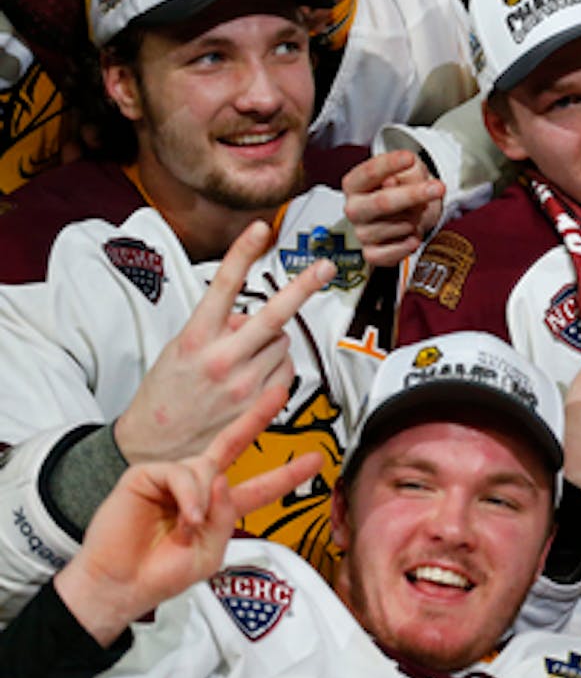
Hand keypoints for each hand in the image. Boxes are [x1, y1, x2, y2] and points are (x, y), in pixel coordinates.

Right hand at [53, 385, 322, 645]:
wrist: (121, 584)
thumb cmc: (161, 574)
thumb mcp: (210, 552)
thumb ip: (226, 516)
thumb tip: (222, 478)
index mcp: (218, 508)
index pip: (259, 486)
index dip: (286, 474)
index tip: (315, 459)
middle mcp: (199, 487)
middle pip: (232, 444)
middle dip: (257, 418)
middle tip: (281, 394)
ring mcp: (173, 479)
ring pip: (207, 469)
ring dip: (203, 501)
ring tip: (188, 526)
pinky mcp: (147, 475)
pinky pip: (182, 473)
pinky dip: (189, 495)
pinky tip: (183, 516)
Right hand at [114, 221, 335, 464]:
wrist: (156, 449)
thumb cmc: (167, 393)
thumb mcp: (180, 349)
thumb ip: (216, 327)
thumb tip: (252, 316)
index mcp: (195, 339)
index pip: (223, 286)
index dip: (242, 253)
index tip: (259, 228)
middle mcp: (222, 359)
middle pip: (275, 315)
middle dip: (304, 287)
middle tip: (326, 265)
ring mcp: (244, 385)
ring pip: (283, 343)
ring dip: (272, 343)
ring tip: (243, 360)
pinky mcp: (261, 406)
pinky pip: (286, 371)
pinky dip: (277, 367)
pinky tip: (253, 379)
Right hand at [342, 149, 444, 265]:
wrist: (412, 212)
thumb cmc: (405, 189)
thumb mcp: (409, 171)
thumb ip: (404, 173)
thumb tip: (391, 184)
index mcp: (355, 184)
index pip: (369, 172)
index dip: (390, 165)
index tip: (410, 158)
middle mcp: (353, 208)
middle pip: (383, 202)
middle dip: (413, 195)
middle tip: (438, 188)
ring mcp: (361, 233)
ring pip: (396, 227)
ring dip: (415, 219)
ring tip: (417, 214)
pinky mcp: (371, 253)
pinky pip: (389, 255)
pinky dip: (406, 246)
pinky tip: (414, 237)